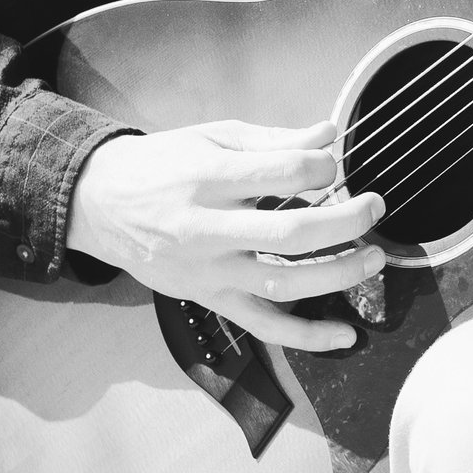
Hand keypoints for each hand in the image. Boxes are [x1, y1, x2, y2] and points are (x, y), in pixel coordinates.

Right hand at [66, 119, 386, 353]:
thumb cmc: (162, 164)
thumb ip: (275, 140)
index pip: (284, 173)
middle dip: (346, 221)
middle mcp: (207, 229)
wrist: (97, 203)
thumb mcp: (214, 138)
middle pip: (291, 232)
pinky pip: (263, 326)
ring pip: (284, 283)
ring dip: (339, 275)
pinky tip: (346, 337)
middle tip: (375, 207)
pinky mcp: (210, 299)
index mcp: (209, 178)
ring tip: (374, 259)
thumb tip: (329, 135)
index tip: (333, 166)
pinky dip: (307, 337)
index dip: (323, 168)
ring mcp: (209, 271)